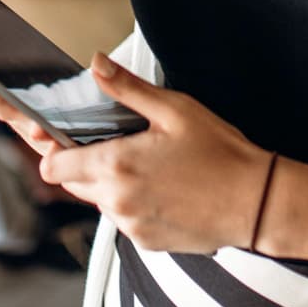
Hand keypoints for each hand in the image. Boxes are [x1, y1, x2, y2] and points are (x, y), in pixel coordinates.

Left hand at [42, 54, 271, 254]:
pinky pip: (124, 219)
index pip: (53, 165)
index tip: (59, 138)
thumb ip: (127, 88)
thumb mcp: (174, 109)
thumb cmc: (221, 154)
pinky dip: (132, 203)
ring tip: (148, 165)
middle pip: (71, 183)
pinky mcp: (146, 242)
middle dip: (81, 163)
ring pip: (100, 201)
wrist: (256, 202)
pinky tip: (163, 187)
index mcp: (116, 165)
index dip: (52, 149)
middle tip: (113, 143)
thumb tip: (96, 64)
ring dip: (109, 183)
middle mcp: (117, 201)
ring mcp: (131, 225)